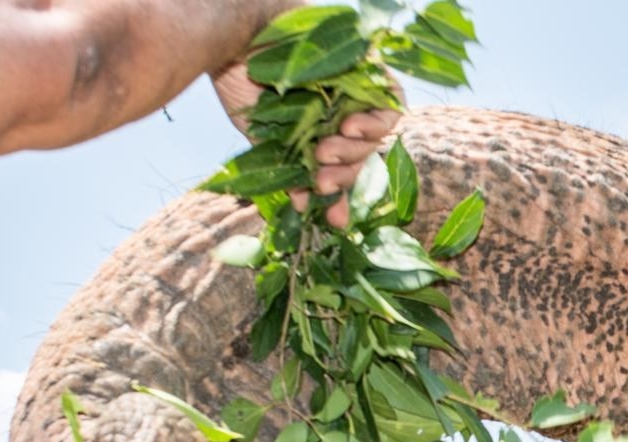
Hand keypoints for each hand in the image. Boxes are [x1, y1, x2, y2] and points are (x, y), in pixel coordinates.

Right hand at [210, 64, 401, 228]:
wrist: (235, 39)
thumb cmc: (243, 83)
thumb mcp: (268, 138)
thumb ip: (294, 173)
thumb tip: (308, 210)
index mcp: (319, 130)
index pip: (343, 169)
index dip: (341, 194)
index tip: (332, 217)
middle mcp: (341, 112)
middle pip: (362, 154)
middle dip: (343, 173)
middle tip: (320, 175)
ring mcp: (357, 92)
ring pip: (378, 133)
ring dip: (357, 151)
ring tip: (327, 149)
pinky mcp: (369, 70)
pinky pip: (392, 101)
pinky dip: (377, 121)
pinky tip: (350, 127)